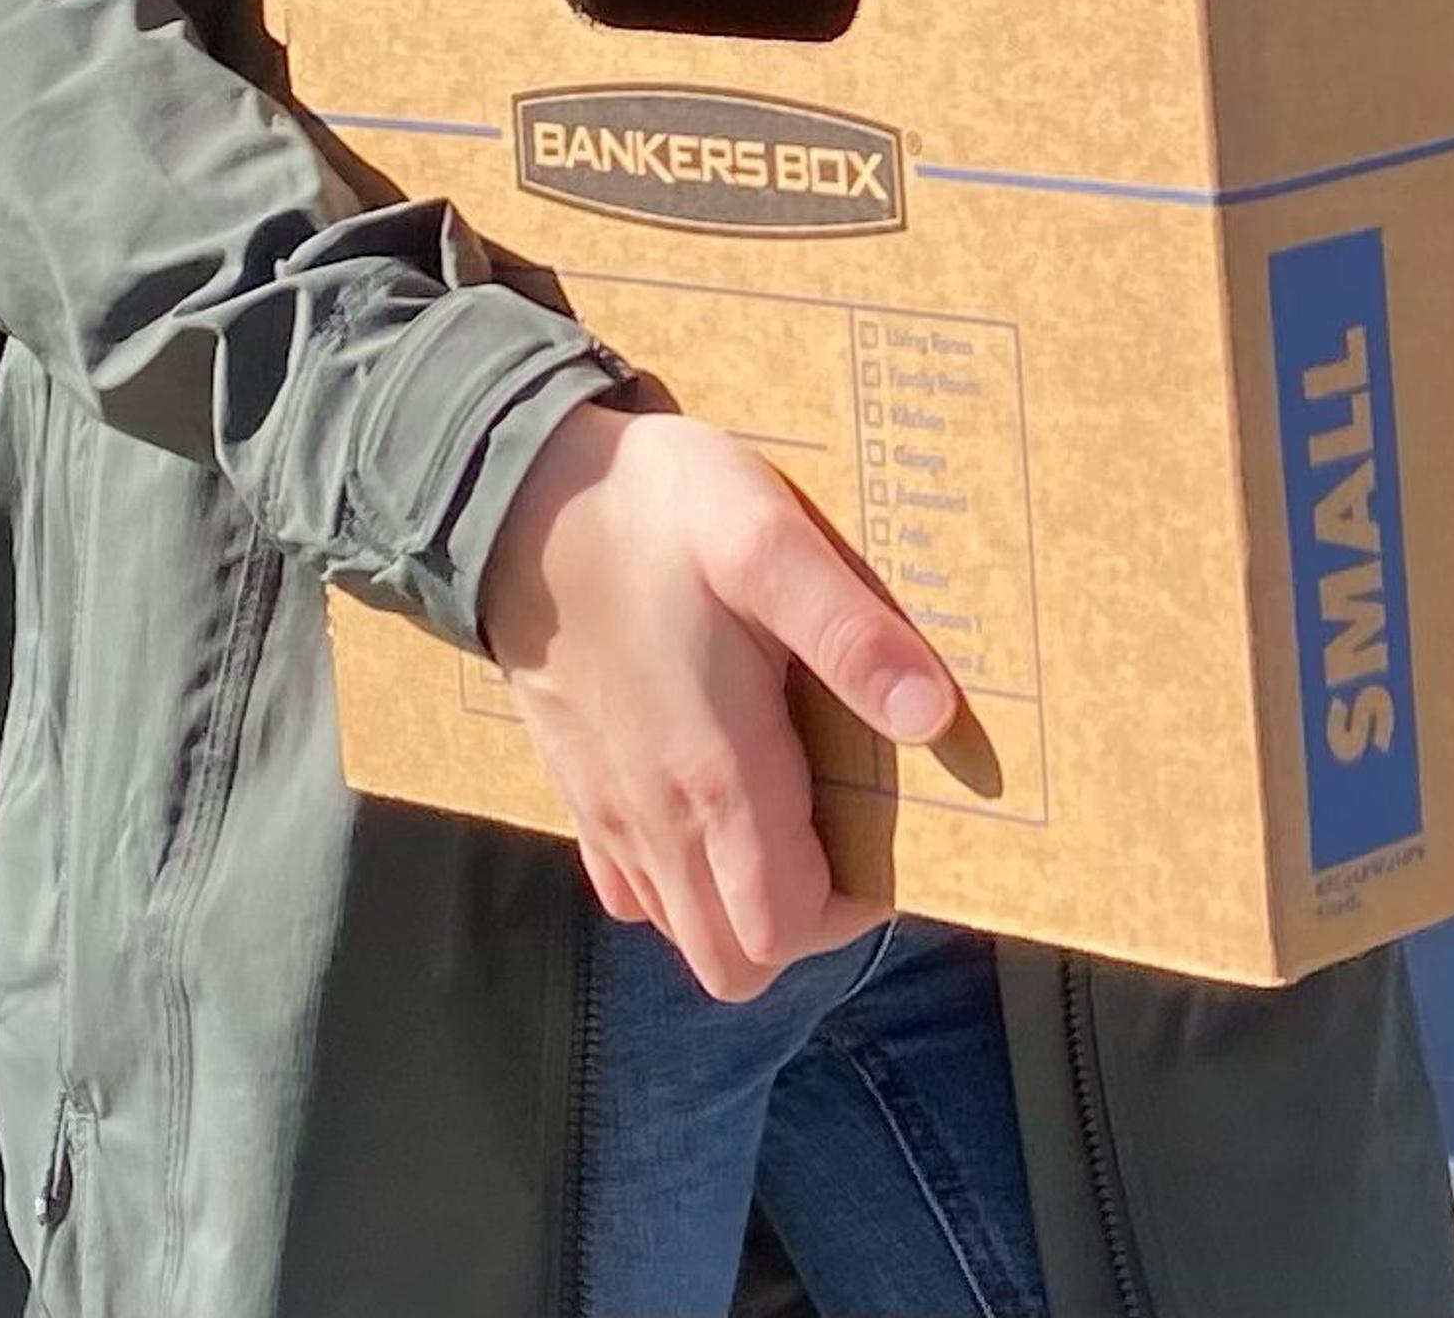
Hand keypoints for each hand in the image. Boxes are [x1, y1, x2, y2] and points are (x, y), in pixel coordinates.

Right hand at [476, 400, 961, 1000]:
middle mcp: (657, 818)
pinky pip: (631, 885)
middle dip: (802, 920)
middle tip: (839, 825)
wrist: (520, 495)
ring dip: (742, 903)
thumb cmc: (655, 512)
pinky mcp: (577, 787)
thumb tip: (933, 717)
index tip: (881, 834)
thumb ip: (848, 634)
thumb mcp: (767, 540)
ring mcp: (608, 810)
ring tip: (785, 804)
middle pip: (735, 958)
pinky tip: (710, 794)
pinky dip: (679, 877)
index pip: (788, 929)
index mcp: (717, 774)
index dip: (851, 906)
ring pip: (681, 931)